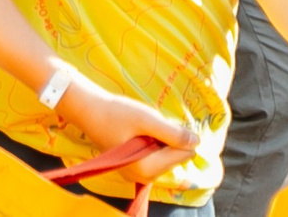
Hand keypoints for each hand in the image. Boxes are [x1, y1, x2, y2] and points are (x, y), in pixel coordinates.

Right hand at [56, 77, 201, 182]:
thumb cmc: (117, 113)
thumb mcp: (148, 119)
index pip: (182, 155)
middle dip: (171, 140)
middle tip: (153, 124)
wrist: (90, 111)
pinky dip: (154, 144)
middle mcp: (141, 177)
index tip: (168, 122)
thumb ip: (173, 133)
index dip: (181, 136)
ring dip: (162, 141)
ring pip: (164, 158)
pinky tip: (143, 133)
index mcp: (146, 168)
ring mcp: (134, 174)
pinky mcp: (130, 167)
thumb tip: (197, 142)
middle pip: (173, 159)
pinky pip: (153, 158)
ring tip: (146, 127)